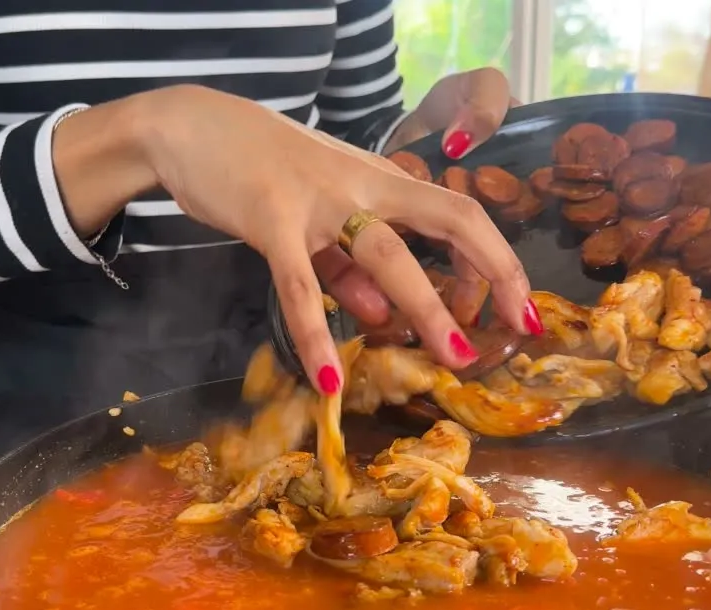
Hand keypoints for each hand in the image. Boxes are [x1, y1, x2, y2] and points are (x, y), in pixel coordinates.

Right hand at [106, 85, 534, 393]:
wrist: (190, 127)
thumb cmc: (259, 170)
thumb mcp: (316, 216)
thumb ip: (347, 266)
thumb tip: (383, 315)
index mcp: (379, 180)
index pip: (459, 212)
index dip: (497, 257)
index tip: (520, 306)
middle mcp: (363, 184)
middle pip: (447, 220)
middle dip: (491, 272)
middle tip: (517, 329)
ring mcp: (319, 200)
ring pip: (385, 253)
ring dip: (425, 306)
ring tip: (453, 358)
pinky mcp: (270, 219)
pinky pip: (297, 283)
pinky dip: (315, 334)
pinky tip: (328, 381)